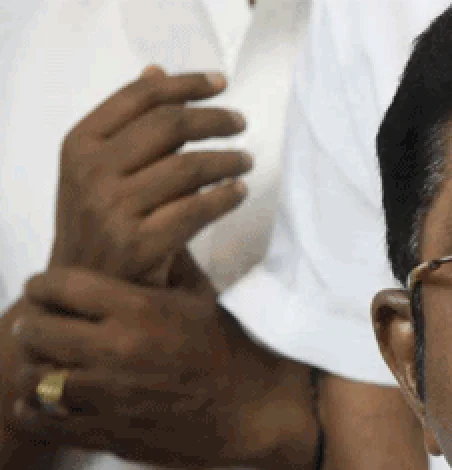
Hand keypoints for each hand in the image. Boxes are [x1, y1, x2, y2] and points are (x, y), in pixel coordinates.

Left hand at [5, 253, 316, 469]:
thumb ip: (166, 264)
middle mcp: (117, 350)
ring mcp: (111, 396)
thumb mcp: (201, 297)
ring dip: (35, 370)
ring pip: (37, 379)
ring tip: (42, 366)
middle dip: (34, 326)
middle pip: (37, 331)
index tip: (47, 292)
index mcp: (138, 310)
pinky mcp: (111, 433)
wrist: (258, 409)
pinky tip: (38, 405)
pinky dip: (34, 412)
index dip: (44, 286)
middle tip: (40, 328)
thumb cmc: (233, 349)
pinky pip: (48, 423)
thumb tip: (150, 229)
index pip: (59, 286)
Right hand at [48, 66, 251, 284]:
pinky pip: (197, 209)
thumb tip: (156, 71)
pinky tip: (239, 192)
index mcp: (79, 145)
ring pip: (188, 167)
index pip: (140, 98)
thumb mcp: (99, 169)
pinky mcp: (140, 244)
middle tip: (240, 122)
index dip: (185, 85)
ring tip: (246, 160)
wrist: (83, 289)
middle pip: (168, 126)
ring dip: (227, 159)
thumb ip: (128, 125)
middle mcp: (90, 172)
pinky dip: (226, 197)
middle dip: (213, 120)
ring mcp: (113, 209)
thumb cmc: (101, 222)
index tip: (221, 83)